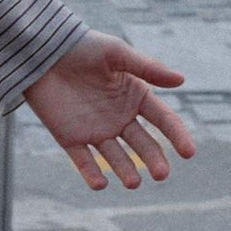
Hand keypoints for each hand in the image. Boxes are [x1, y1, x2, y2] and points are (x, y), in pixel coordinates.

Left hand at [25, 32, 195, 191]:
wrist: (42, 52)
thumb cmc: (82, 47)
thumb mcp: (116, 52)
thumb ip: (146, 68)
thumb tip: (181, 80)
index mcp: (135, 96)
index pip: (163, 119)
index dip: (177, 135)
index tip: (189, 152)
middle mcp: (120, 118)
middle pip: (143, 144)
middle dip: (153, 159)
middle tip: (161, 174)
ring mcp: (96, 130)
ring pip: (116, 156)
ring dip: (125, 171)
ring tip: (133, 183)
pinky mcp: (71, 138)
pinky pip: (83, 160)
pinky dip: (91, 173)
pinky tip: (100, 184)